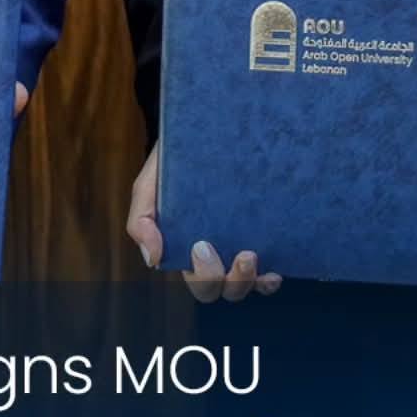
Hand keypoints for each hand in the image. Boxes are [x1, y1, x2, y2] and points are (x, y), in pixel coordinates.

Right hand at [125, 139, 281, 302]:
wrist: (203, 128)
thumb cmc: (172, 162)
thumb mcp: (148, 187)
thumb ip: (141, 221)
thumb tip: (153, 261)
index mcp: (188, 249)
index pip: (199, 281)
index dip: (204, 276)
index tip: (202, 246)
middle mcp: (219, 253)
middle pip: (225, 288)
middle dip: (232, 281)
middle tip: (241, 255)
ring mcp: (243, 244)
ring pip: (250, 284)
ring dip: (251, 280)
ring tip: (252, 256)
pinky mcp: (266, 233)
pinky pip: (271, 270)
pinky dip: (271, 279)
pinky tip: (275, 268)